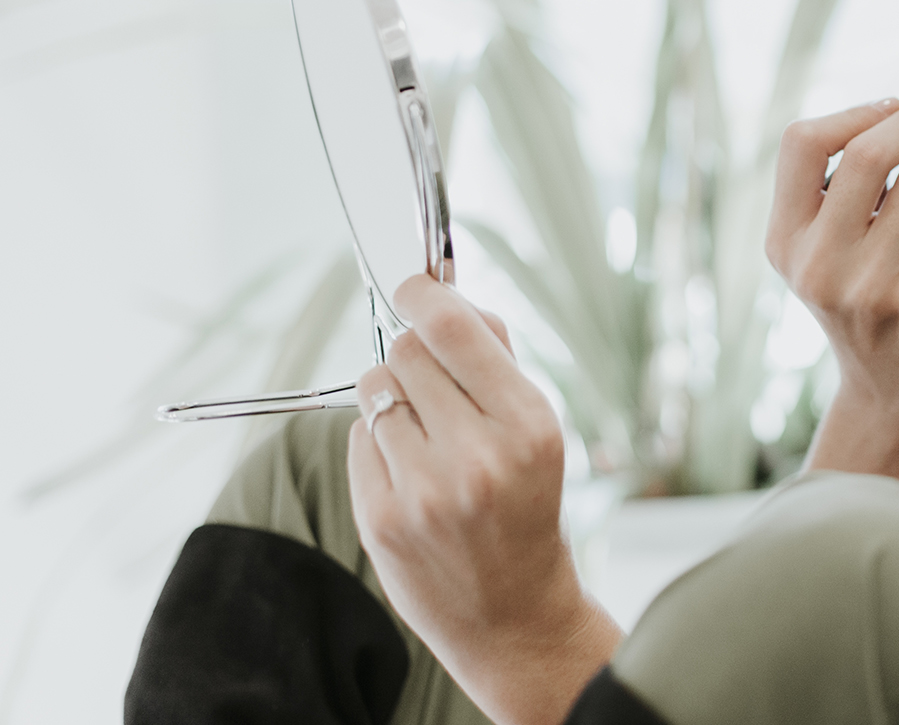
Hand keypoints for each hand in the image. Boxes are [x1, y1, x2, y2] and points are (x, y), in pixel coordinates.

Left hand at [346, 275, 618, 724]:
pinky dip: (378, 443)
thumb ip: (498, 363)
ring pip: (375, 390)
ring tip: (423, 434)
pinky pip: (359, 439)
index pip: (454, 331)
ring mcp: (425, 490)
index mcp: (527, 425)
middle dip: (413, 355)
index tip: (413, 285)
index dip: (424, 295)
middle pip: (406, 352)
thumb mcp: (539, 431)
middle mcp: (477, 455)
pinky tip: (409, 473)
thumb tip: (453, 301)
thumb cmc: (527, 509)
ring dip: (391, 397)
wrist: (513, 613)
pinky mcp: (382, 519)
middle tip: (433, 385)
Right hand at [766, 99, 898, 483]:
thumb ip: (839, 189)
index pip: (800, 143)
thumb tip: (895, 109)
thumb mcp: (825, 252)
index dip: (852, 113)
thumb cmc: (863, 299)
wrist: (892, 394)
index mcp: (784, 242)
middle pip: (865, 154)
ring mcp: (871, 288)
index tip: (889, 108)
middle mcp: (819, 266)